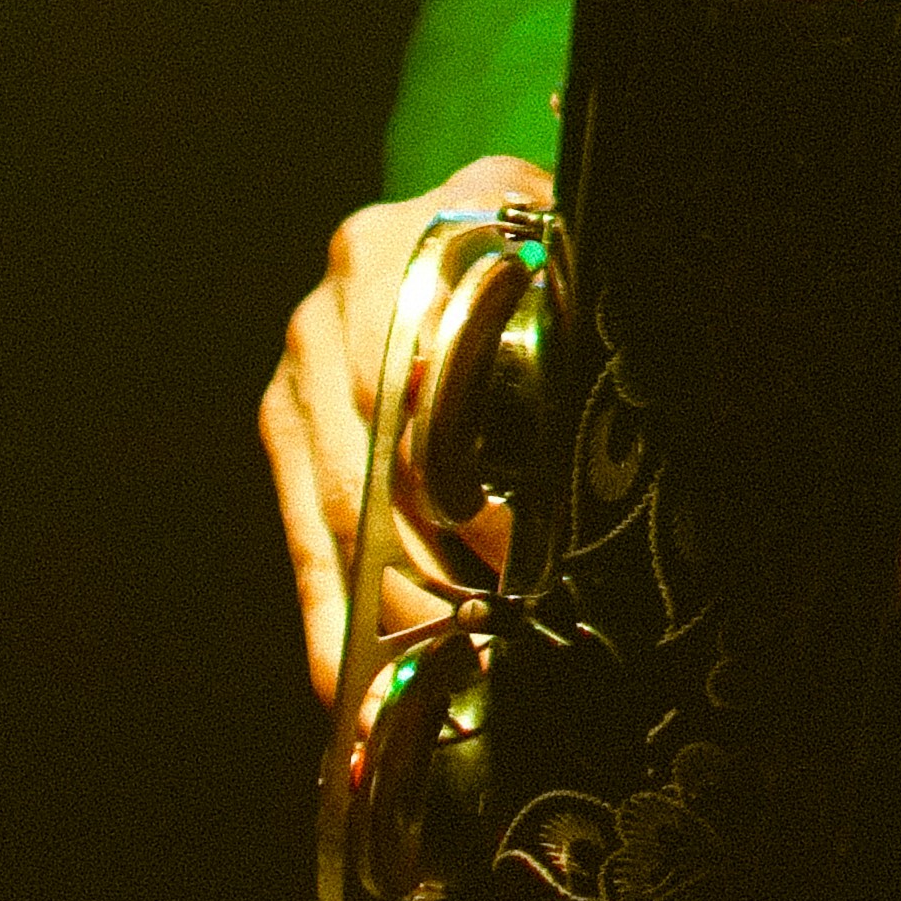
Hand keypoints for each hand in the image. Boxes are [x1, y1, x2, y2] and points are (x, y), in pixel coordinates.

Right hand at [260, 155, 549, 703]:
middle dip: (426, 561)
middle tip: (482, 623)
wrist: (460, 212)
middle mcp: (329, 307)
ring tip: (433, 667)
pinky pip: (302, 534)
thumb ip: (566, 295)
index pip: (406, 391)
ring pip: (332, 512)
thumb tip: (615, 391)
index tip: (505, 552)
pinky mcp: (285, 423)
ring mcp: (298, 369)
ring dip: (384, 601)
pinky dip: (329, 616)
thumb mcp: (550, 240)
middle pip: (367, 463)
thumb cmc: (525, 240)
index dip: (454, 484)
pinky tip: (347, 687)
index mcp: (395, 249)